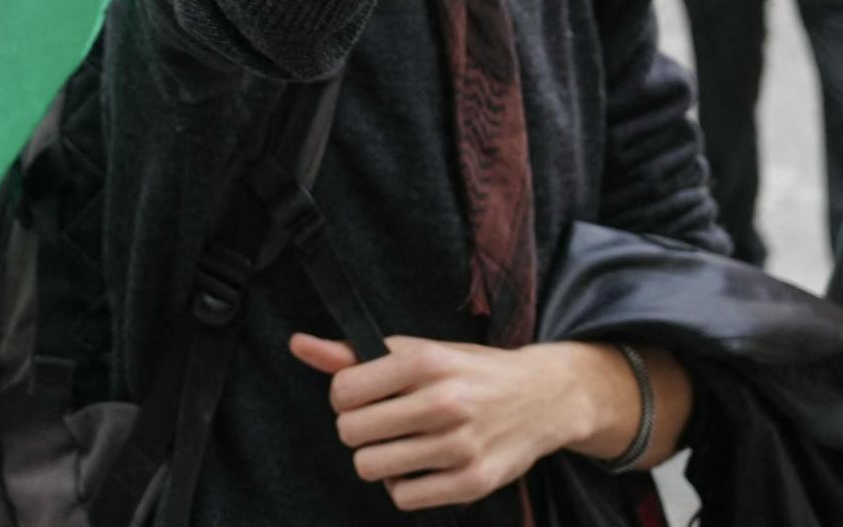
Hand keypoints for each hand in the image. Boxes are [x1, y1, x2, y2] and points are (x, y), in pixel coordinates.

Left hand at [293, 333, 625, 511]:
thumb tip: (298, 344)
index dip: (344, 397)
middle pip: (351, 432)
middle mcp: (443, 402)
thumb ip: (354, 352)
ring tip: (401, 444)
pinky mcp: (472, 482)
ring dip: (378, 459)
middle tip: (383, 422)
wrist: (543, 396)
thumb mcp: (418, 351)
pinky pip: (403, 497)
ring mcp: (459, 446)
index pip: (343, 391)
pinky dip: (404, 486)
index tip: (363, 397)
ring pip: (370, 467)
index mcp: (426, 361)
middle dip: (359, 429)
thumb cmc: (469, 371)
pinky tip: (421, 466)